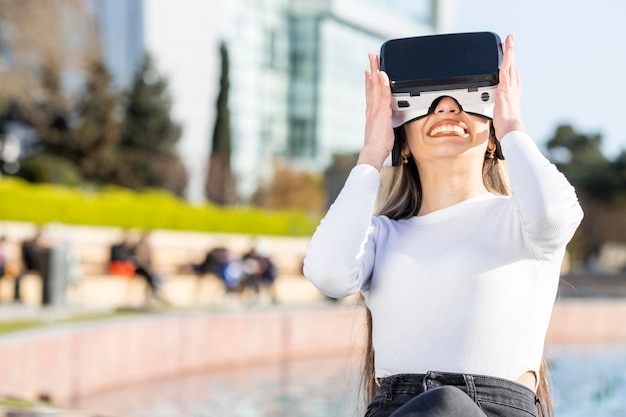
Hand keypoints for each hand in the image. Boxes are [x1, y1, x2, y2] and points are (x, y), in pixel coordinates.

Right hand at [358, 52, 394, 169]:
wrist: (373, 151)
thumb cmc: (378, 145)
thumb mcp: (382, 130)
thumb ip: (384, 122)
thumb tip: (387, 122)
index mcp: (372, 112)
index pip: (370, 92)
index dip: (369, 80)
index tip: (369, 70)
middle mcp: (372, 108)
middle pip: (371, 84)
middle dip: (371, 69)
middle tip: (371, 56)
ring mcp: (376, 109)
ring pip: (375, 86)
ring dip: (376, 71)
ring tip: (375, 58)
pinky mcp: (381, 112)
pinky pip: (383, 95)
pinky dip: (383, 83)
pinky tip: (383, 74)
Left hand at [493, 33, 525, 138]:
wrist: (510, 127)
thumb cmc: (506, 123)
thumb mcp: (500, 110)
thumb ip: (496, 104)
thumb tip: (492, 107)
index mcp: (513, 91)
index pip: (512, 73)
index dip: (511, 63)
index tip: (510, 55)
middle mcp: (514, 86)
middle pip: (512, 65)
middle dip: (511, 52)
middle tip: (510, 40)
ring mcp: (511, 85)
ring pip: (510, 63)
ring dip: (510, 49)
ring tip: (509, 38)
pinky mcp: (505, 86)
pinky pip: (506, 67)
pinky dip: (507, 56)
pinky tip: (507, 47)